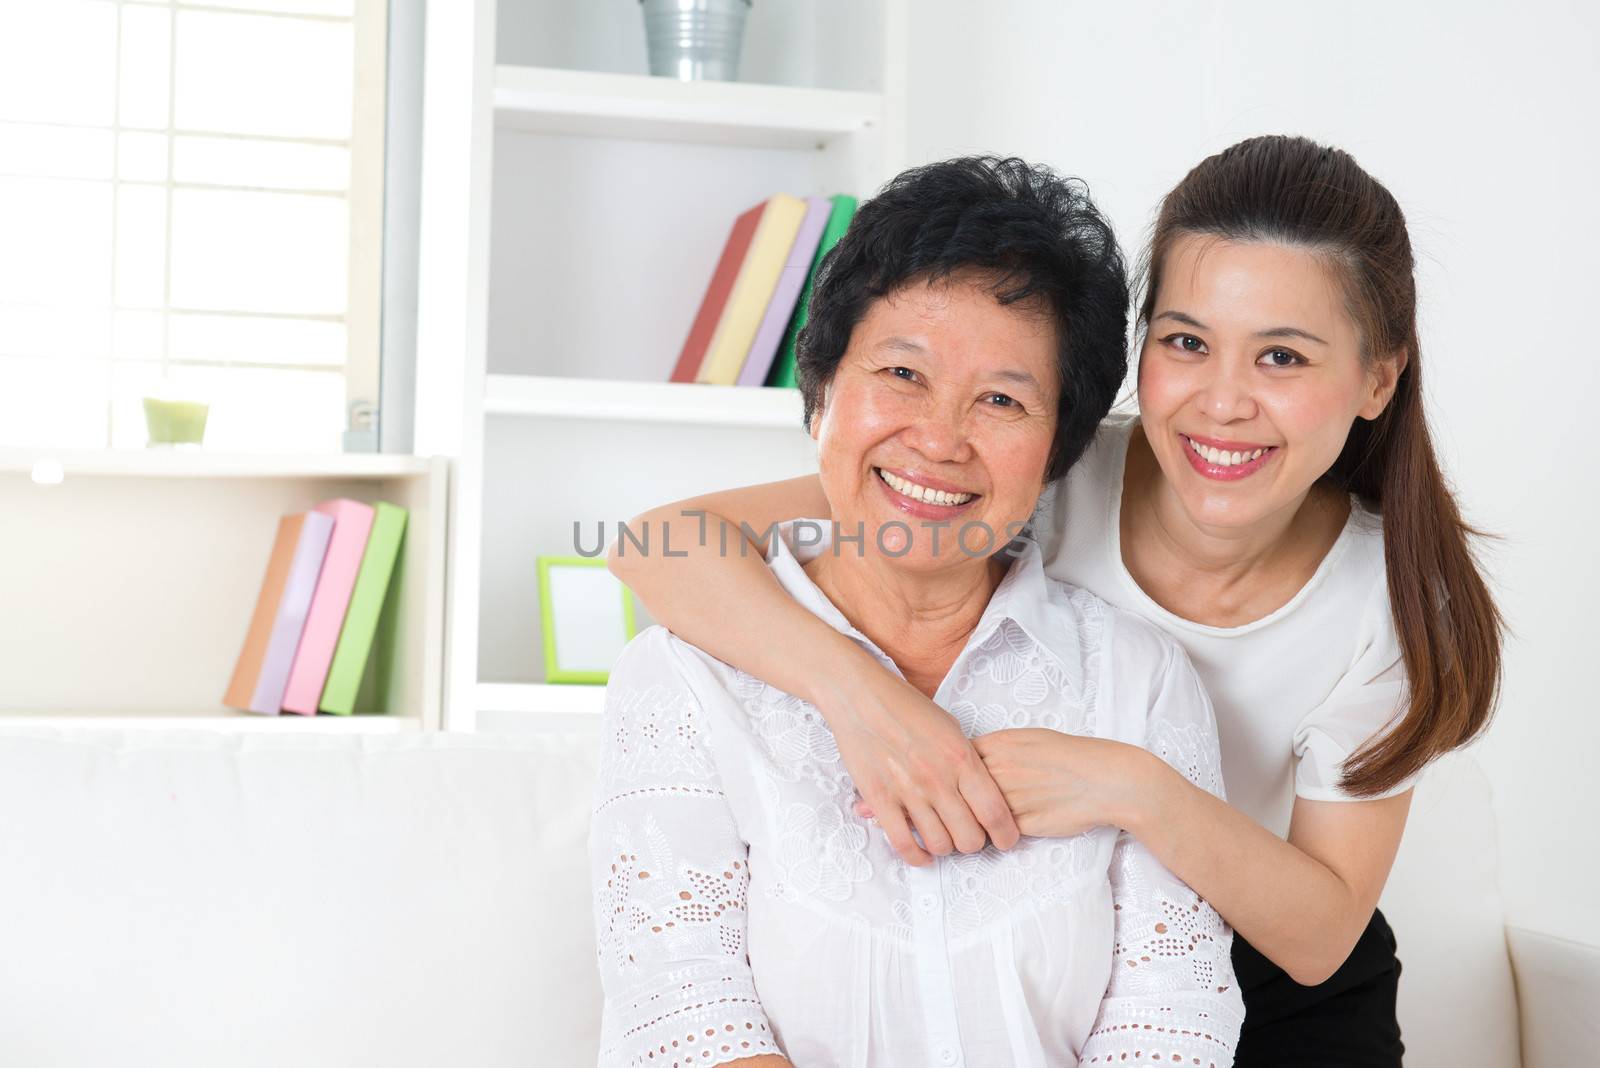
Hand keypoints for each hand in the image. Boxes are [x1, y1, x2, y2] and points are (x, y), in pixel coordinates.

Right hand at [824, 668, 1020, 865]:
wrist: (861, 697)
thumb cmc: (908, 709)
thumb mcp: (951, 729)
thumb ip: (969, 762)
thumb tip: (985, 794)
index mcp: (961, 758)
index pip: (995, 812)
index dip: (1006, 835)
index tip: (1005, 840)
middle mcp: (938, 778)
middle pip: (970, 837)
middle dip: (974, 843)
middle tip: (968, 836)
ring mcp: (908, 791)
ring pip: (940, 845)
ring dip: (945, 848)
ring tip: (943, 839)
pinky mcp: (879, 799)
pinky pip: (904, 844)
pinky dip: (917, 857)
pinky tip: (921, 854)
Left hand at [968, 729, 1155, 838]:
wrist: (1107, 781)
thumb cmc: (1072, 757)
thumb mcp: (1029, 738)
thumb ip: (998, 747)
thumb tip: (972, 758)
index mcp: (999, 745)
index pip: (954, 758)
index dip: (953, 770)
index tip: (956, 778)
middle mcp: (999, 770)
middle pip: (958, 787)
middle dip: (957, 797)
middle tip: (960, 803)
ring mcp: (1008, 798)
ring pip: (973, 813)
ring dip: (972, 818)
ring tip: (979, 818)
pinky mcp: (1020, 825)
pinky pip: (994, 832)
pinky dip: (993, 833)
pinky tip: (1001, 829)